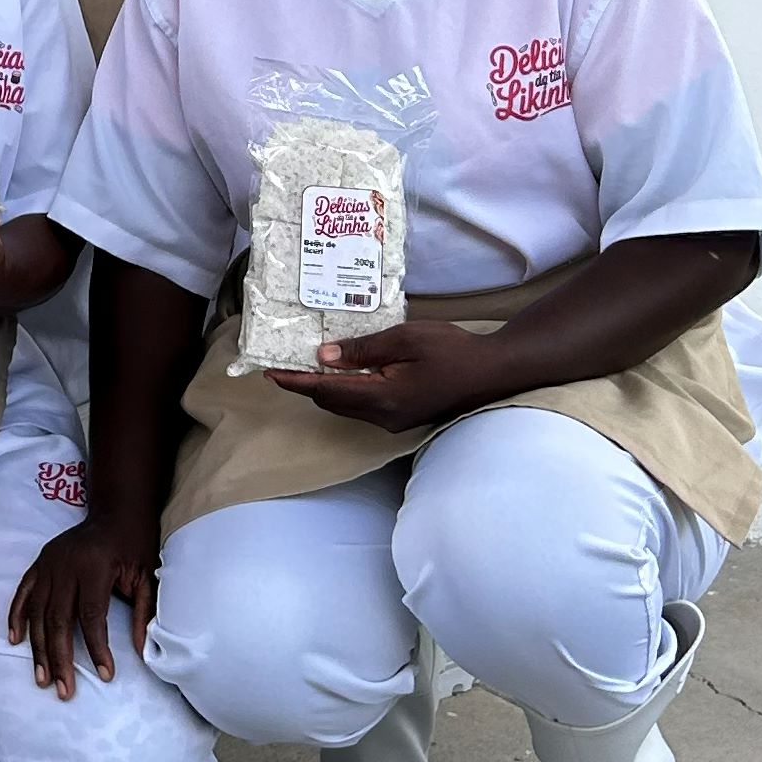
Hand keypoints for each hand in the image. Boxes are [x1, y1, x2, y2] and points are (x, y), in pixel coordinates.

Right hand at [7, 504, 155, 699]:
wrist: (117, 510)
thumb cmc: (135, 544)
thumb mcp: (147, 576)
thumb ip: (143, 612)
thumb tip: (143, 653)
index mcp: (94, 567)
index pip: (91, 617)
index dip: (97, 648)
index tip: (106, 675)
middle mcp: (65, 565)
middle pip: (58, 619)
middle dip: (60, 658)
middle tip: (64, 690)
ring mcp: (48, 563)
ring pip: (37, 612)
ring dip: (38, 648)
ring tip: (42, 678)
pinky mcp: (40, 561)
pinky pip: (23, 592)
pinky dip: (17, 616)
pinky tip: (15, 640)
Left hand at [277, 316, 503, 434]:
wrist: (492, 372)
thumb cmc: (451, 350)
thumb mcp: (404, 339)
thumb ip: (362, 350)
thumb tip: (324, 356)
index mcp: (382, 398)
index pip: (326, 391)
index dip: (295, 381)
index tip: (270, 373)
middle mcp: (383, 417)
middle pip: (332, 403)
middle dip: (306, 385)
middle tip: (285, 363)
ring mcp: (394, 421)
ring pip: (347, 407)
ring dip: (326, 389)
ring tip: (309, 365)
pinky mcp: (403, 417)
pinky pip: (363, 407)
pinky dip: (346, 391)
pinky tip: (345, 372)